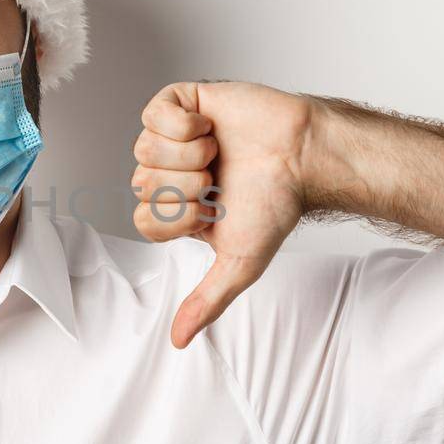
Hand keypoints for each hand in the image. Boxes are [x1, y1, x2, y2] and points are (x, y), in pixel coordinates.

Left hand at [131, 81, 315, 348]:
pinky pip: (153, 113)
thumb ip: (207, 301)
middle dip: (187, 186)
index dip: (178, 217)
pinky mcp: (180, 101)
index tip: (214, 211)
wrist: (303, 156)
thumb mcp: (239, 261)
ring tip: (219, 153)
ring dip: (189, 155)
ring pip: (143, 149)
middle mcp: (168, 172)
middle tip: (220, 180)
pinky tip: (211, 128)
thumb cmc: (276, 204)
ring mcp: (171, 136)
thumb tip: (178, 341)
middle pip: (141, 184)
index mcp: (175, 208)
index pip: (144, 220)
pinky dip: (184, 124)